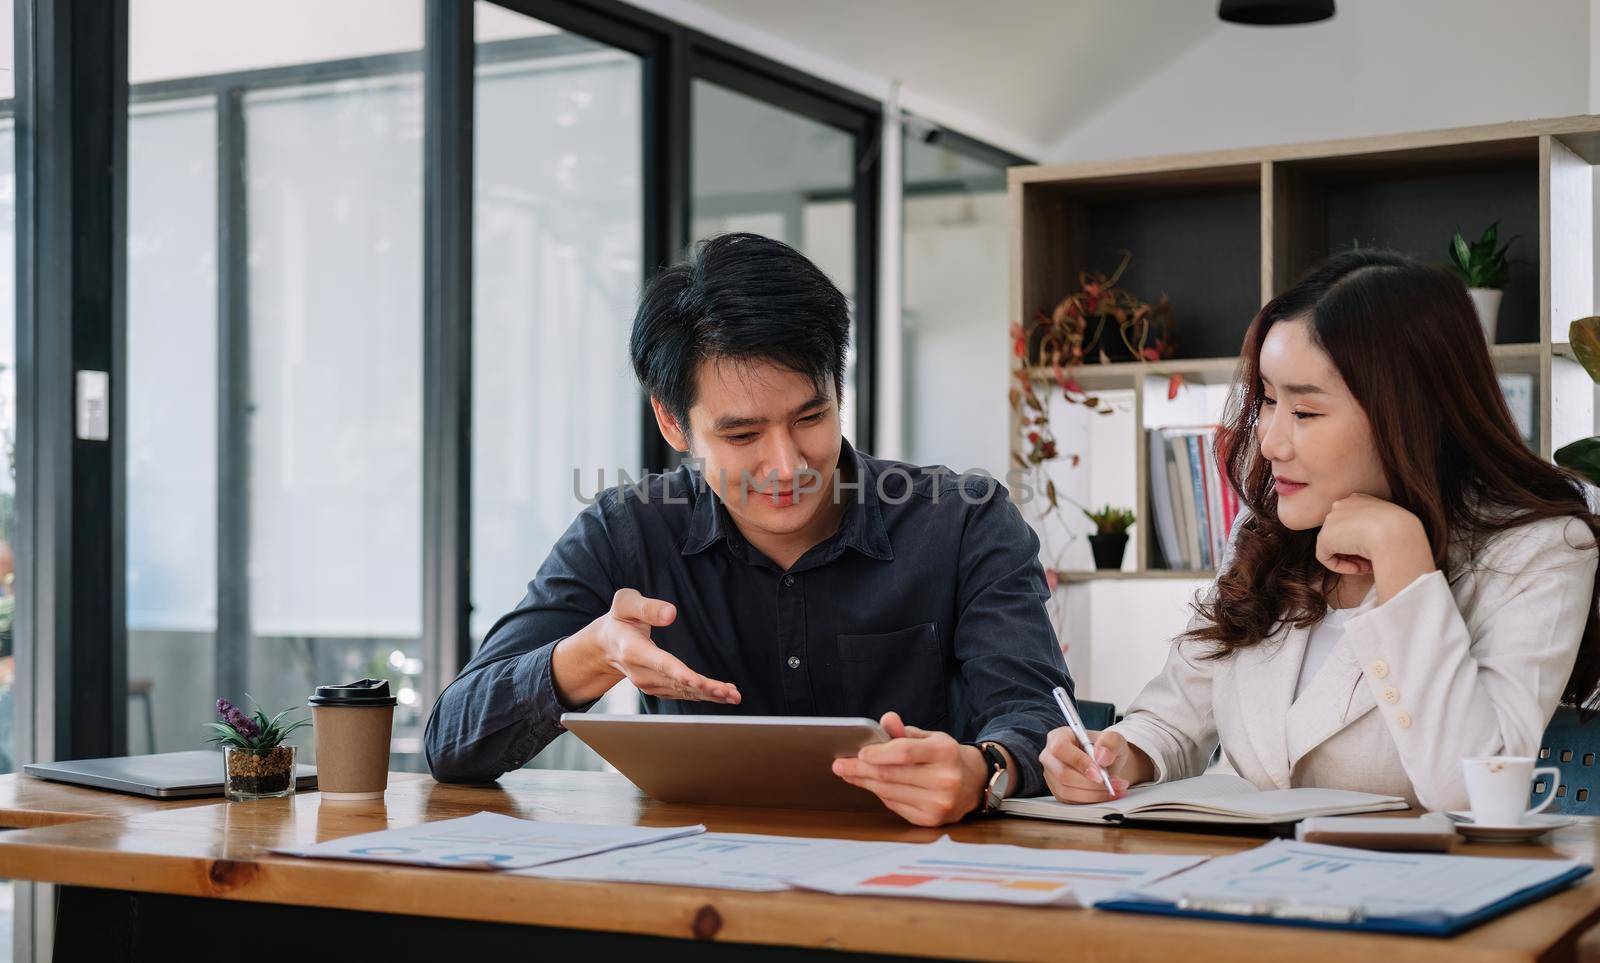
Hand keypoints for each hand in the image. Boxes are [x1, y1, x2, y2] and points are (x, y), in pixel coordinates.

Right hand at [552, 588, 740, 707]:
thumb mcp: (625, 603)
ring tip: (733, 695)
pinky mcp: (658, 689)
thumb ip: (647, 606)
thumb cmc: (620, 619)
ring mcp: (649, 684)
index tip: (697, 681)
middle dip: (704, 688)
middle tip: (729, 692)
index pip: (660, 663)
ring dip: (709, 695)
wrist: (606, 645)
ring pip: (682, 692)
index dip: (679, 673)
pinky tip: (724, 694)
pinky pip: (683, 694)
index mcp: (633, 650)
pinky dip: (703, 695)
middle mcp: (641, 672)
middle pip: (676, 682)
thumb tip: (671, 613)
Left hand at [831, 712, 988, 826]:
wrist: (972, 783)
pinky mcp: (931, 820)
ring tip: (850, 774)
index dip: (877, 753)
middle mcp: (945, 779)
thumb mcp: (929, 737)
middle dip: (860, 770)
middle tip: (840, 765)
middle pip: (891, 775)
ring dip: (865, 783)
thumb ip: (904, 731)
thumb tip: (885, 720)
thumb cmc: (944, 756)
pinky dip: (881, 795)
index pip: (904, 752)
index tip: (858, 752)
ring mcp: (939, 803)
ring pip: (889, 792)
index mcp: (945, 752)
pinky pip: (895, 806)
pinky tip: (873, 786)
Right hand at [1040, 727, 1144, 802]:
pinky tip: (1106, 795)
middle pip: (1063, 774)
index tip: (1100, 773)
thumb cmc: (1105, 748)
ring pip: (1067, 791)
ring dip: (1094, 794)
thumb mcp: (1113, 739)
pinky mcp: (1058, 791)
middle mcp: (1050, 757)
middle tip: (1112, 784)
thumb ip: (1110, 742)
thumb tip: (1102, 757)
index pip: (1060, 748)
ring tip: (1114, 790)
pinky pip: (1071, 801)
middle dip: (1091, 783)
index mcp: (1058, 737)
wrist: (1106, 763)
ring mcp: (1052, 776)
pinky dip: (1091, 800)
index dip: (1079, 762)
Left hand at [1315, 494, 1435, 602]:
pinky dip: (1340, 566)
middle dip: (1355, 550)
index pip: (1355, 521)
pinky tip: (1357, 568)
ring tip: (1367, 565)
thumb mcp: (1391, 527)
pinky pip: (1326, 557)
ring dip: (1350, 558)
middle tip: (1370, 561)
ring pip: (1335, 546)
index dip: (1364, 539)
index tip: (1376, 549)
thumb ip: (1376, 532)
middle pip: (1343, 533)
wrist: (1394, 532)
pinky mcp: (1324, 538)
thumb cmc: (1400, 531)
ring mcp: (1331, 520)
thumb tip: (1367, 546)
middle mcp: (1342, 505)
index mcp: (1359, 499)